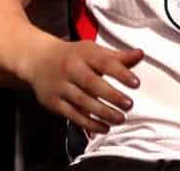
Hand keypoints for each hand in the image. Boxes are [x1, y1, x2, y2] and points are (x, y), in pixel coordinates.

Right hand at [20, 36, 143, 131]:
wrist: (38, 59)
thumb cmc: (74, 56)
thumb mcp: (93, 52)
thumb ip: (117, 57)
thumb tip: (141, 55)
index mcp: (84, 53)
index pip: (104, 62)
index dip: (121, 73)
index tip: (136, 83)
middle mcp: (71, 68)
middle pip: (92, 83)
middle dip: (112, 95)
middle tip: (129, 105)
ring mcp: (60, 86)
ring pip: (82, 101)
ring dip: (102, 113)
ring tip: (120, 119)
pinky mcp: (53, 102)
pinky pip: (72, 115)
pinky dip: (88, 123)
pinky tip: (104, 128)